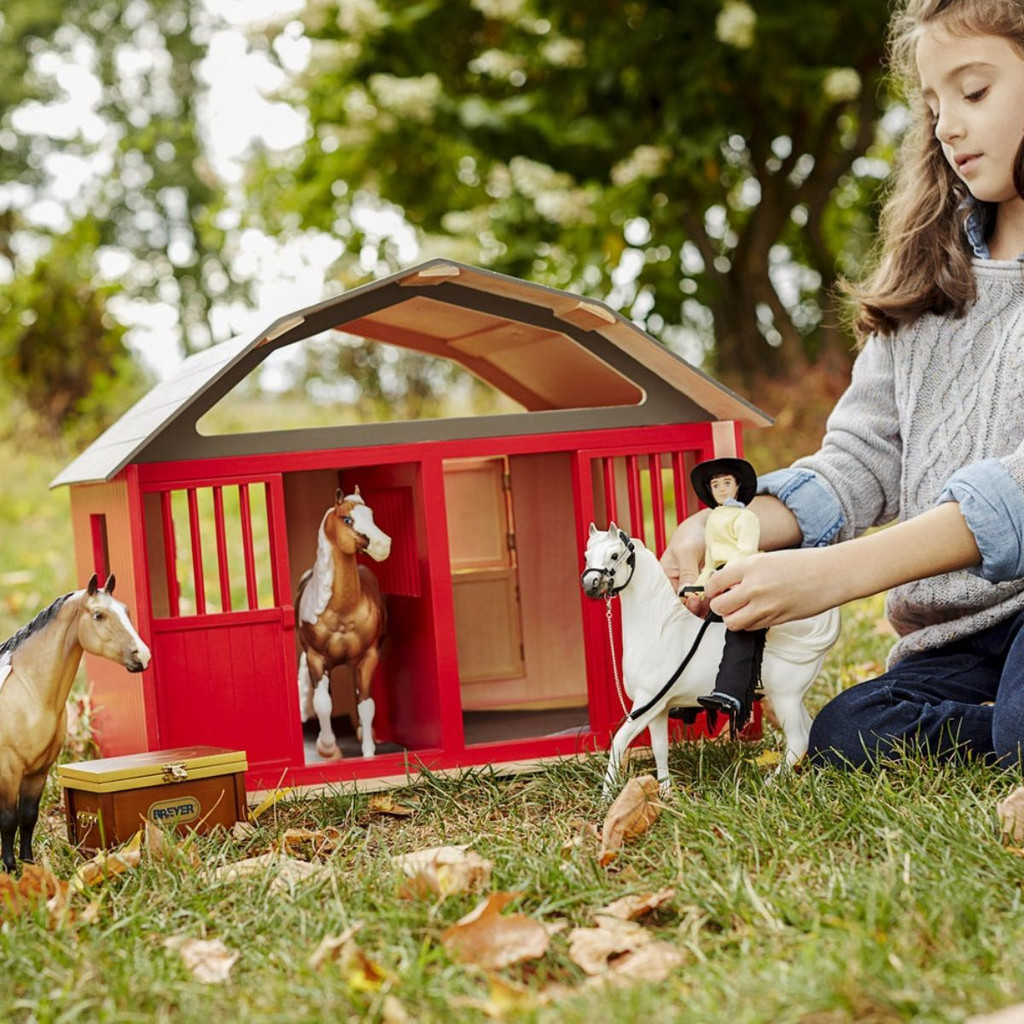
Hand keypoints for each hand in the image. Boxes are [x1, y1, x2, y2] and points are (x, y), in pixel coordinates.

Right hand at [660, 509, 710, 613]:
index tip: (697, 602)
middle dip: (700, 605)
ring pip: (704, 601)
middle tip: (711, 599)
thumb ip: (687, 574)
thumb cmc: (691, 534)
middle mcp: (683, 585)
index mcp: (669, 579)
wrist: (711, 523)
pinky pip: (715, 593)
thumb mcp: (686, 551)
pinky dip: (720, 593)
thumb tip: (689, 597)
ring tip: (720, 594)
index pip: (675, 599)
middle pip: (690, 604)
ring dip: (712, 600)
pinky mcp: (712, 584)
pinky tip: (726, 591)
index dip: (686, 604)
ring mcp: (698, 585)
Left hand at [704, 547, 843, 629]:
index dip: (711, 588)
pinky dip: (748, 623)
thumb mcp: (765, 558)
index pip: (713, 583)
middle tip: (725, 600)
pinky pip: (750, 628)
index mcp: (749, 567)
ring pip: (732, 623)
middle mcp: (754, 588)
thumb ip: (742, 571)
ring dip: (732, 617)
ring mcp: (765, 607)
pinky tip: (756, 612)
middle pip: (719, 607)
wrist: (829, 575)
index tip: (716, 589)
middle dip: (718, 605)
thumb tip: (723, 584)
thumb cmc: (799, 563)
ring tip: (740, 608)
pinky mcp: (775, 620)